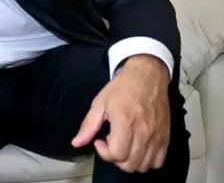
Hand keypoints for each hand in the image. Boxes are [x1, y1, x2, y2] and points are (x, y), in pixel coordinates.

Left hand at [72, 54, 170, 172]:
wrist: (147, 76)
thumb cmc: (123, 88)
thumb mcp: (99, 103)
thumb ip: (88, 125)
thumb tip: (77, 142)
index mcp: (125, 122)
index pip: (117, 154)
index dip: (104, 152)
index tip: (100, 141)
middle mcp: (143, 132)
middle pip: (130, 164)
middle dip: (115, 158)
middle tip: (111, 143)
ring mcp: (156, 136)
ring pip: (144, 165)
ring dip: (130, 161)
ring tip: (124, 145)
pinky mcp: (165, 137)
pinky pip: (158, 161)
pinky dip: (147, 161)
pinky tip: (137, 148)